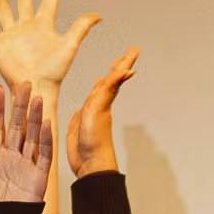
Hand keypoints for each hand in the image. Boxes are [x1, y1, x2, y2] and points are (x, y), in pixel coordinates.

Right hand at [0, 0, 98, 98]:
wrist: (36, 87)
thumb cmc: (54, 71)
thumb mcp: (69, 46)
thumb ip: (81, 28)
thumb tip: (98, 15)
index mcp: (45, 24)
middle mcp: (28, 27)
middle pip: (25, 1)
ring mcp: (13, 36)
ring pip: (6, 13)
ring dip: (2, 1)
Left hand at [0, 81, 50, 207]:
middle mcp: (9, 159)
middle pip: (16, 126)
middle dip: (19, 106)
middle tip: (23, 84)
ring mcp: (25, 167)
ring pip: (31, 136)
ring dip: (35, 118)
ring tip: (36, 98)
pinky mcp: (38, 178)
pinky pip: (44, 156)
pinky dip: (45, 140)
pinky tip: (46, 123)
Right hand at [67, 47, 137, 176]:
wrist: (88, 163)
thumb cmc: (95, 139)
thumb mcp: (99, 107)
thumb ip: (109, 87)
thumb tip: (127, 70)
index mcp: (105, 99)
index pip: (116, 76)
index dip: (124, 63)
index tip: (134, 50)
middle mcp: (99, 104)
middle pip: (109, 82)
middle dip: (117, 68)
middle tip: (127, 55)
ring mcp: (90, 115)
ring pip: (97, 94)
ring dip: (103, 83)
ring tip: (107, 74)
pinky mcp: (79, 125)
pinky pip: (84, 108)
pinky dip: (87, 102)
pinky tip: (86, 102)